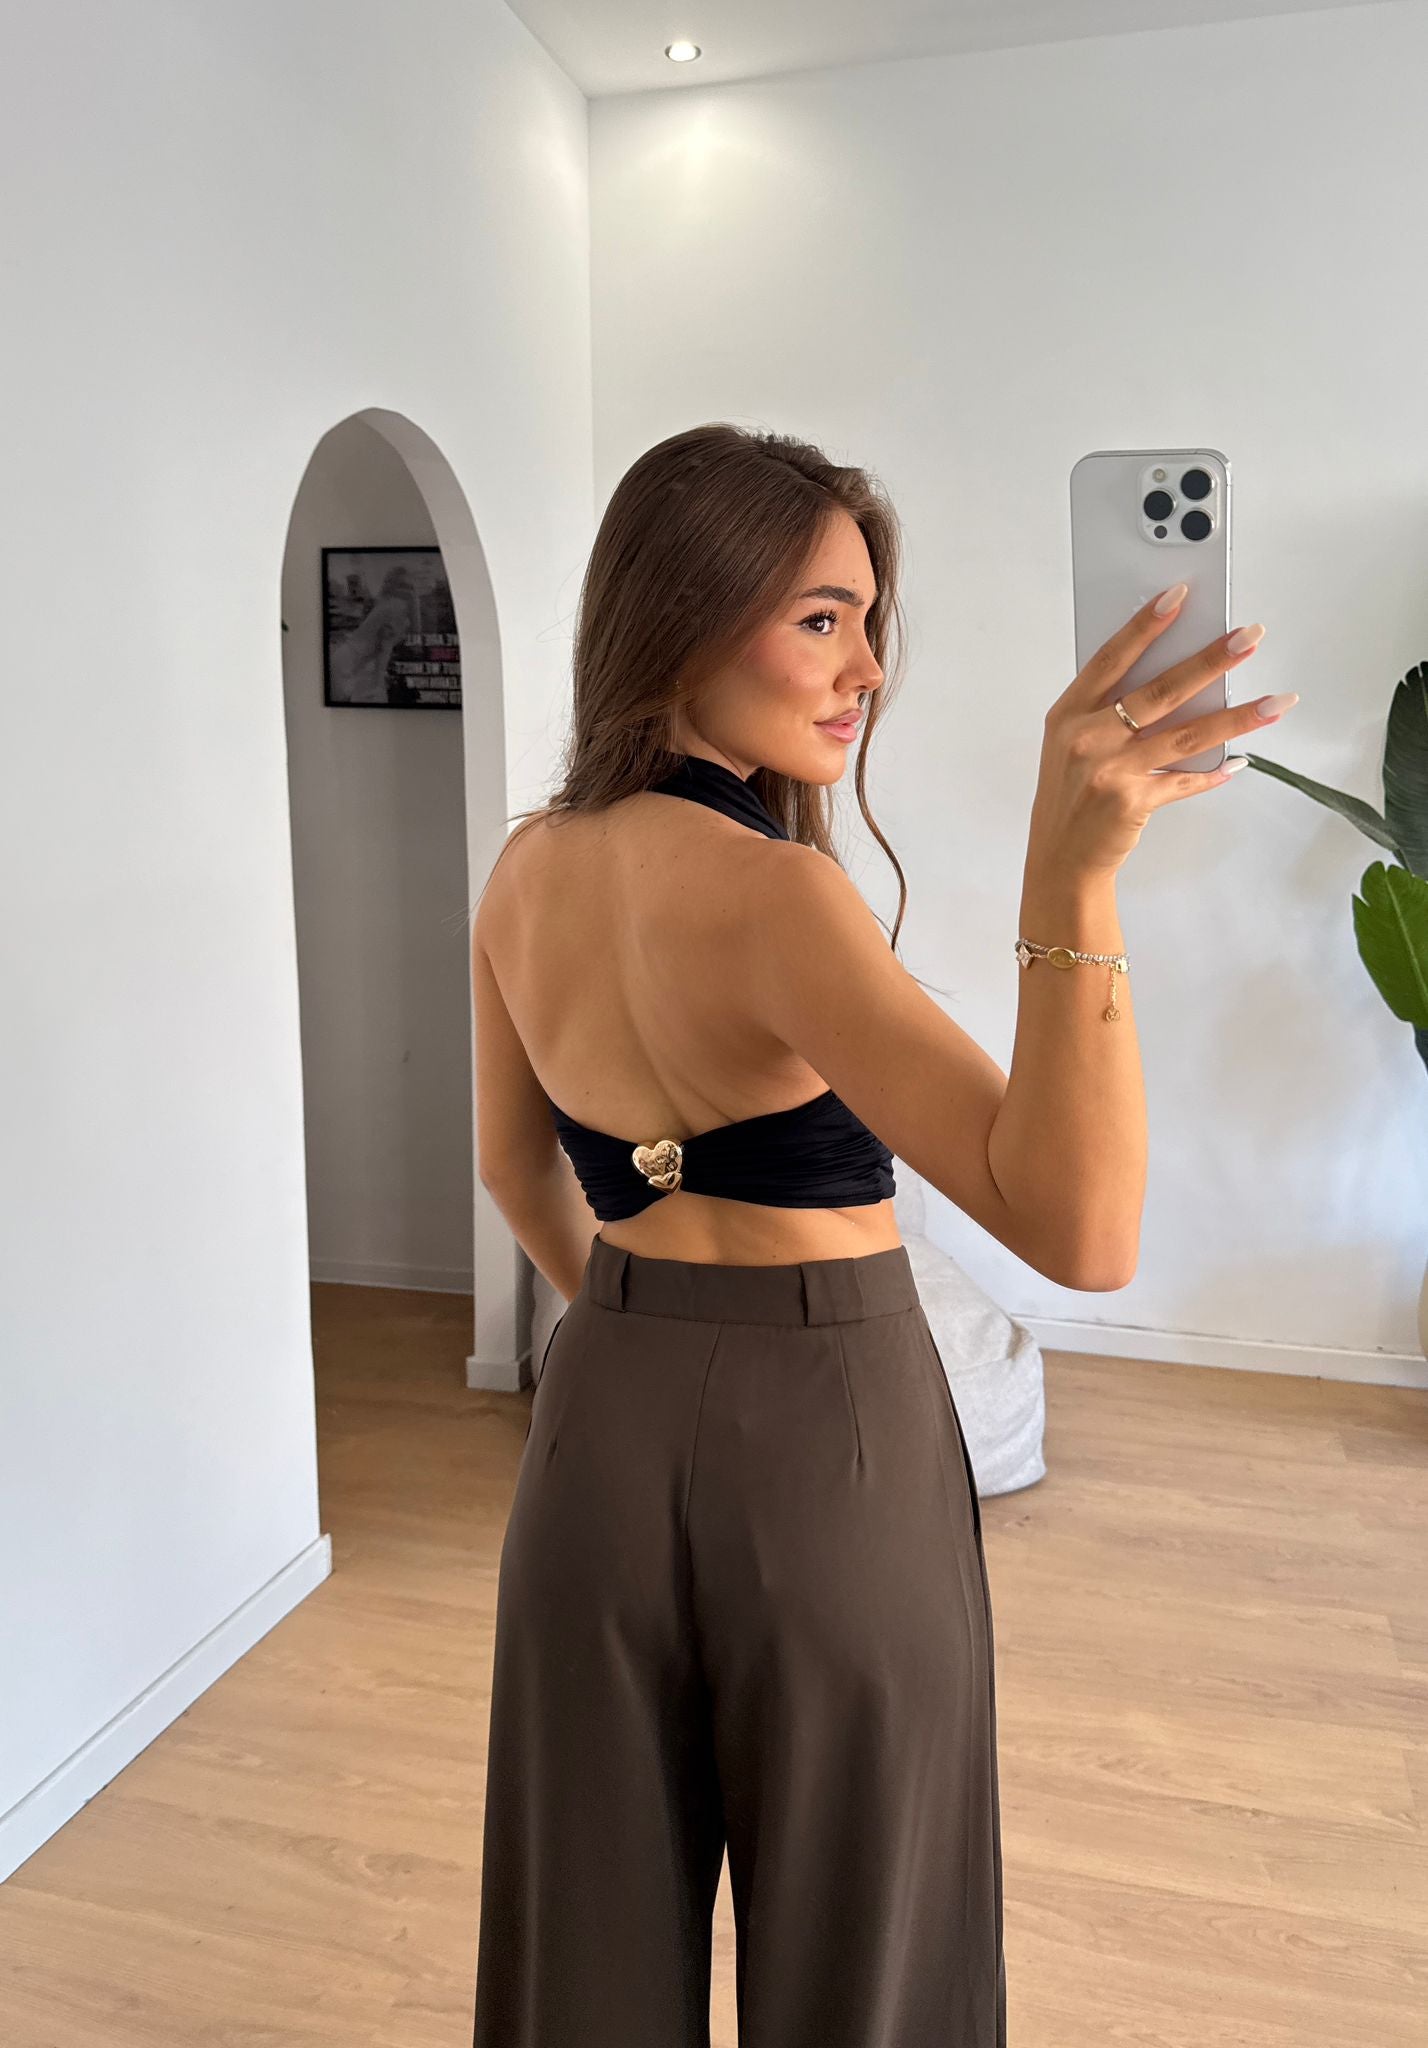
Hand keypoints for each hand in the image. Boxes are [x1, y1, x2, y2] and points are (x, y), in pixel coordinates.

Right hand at [1025, 589, 1293, 877]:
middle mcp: (1087, 738)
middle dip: (1211, 660)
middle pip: (1160, 690)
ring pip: (1186, 734)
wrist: (1059, 857)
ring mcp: (1110, 771)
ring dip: (1237, 716)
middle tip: (1249, 638)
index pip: (1111, 658)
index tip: (1179, 596)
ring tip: (1276, 701)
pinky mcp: (1132, 802)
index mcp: (1069, 714)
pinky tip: (1241, 760)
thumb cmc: (1069, 794)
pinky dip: (1215, 771)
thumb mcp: (1071, 744)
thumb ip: (1108, 710)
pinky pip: (1185, 780)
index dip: (1145, 626)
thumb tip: (1177, 677)